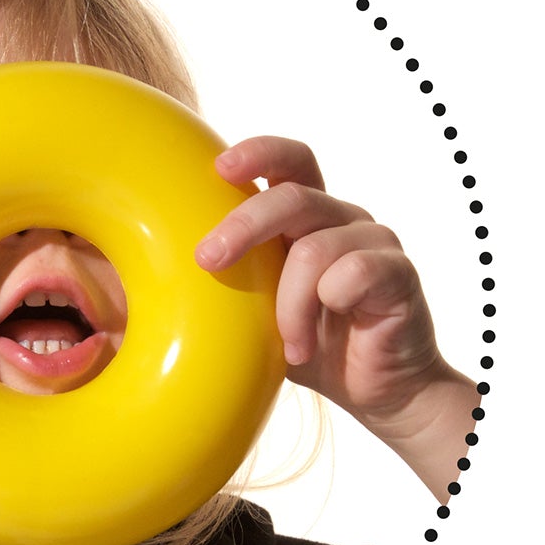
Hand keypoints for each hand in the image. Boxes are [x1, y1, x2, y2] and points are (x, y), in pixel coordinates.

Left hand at [198, 137, 475, 493]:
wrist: (378, 391)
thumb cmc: (311, 344)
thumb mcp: (256, 309)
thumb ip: (230, 279)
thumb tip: (145, 271)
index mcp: (309, 216)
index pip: (290, 161)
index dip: (259, 153)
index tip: (219, 167)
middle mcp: (343, 218)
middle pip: (293, 196)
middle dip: (243, 225)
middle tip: (207, 260)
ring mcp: (374, 241)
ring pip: (315, 249)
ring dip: (289, 304)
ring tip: (287, 344)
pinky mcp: (398, 273)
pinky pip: (354, 273)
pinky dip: (324, 311)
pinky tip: (313, 347)